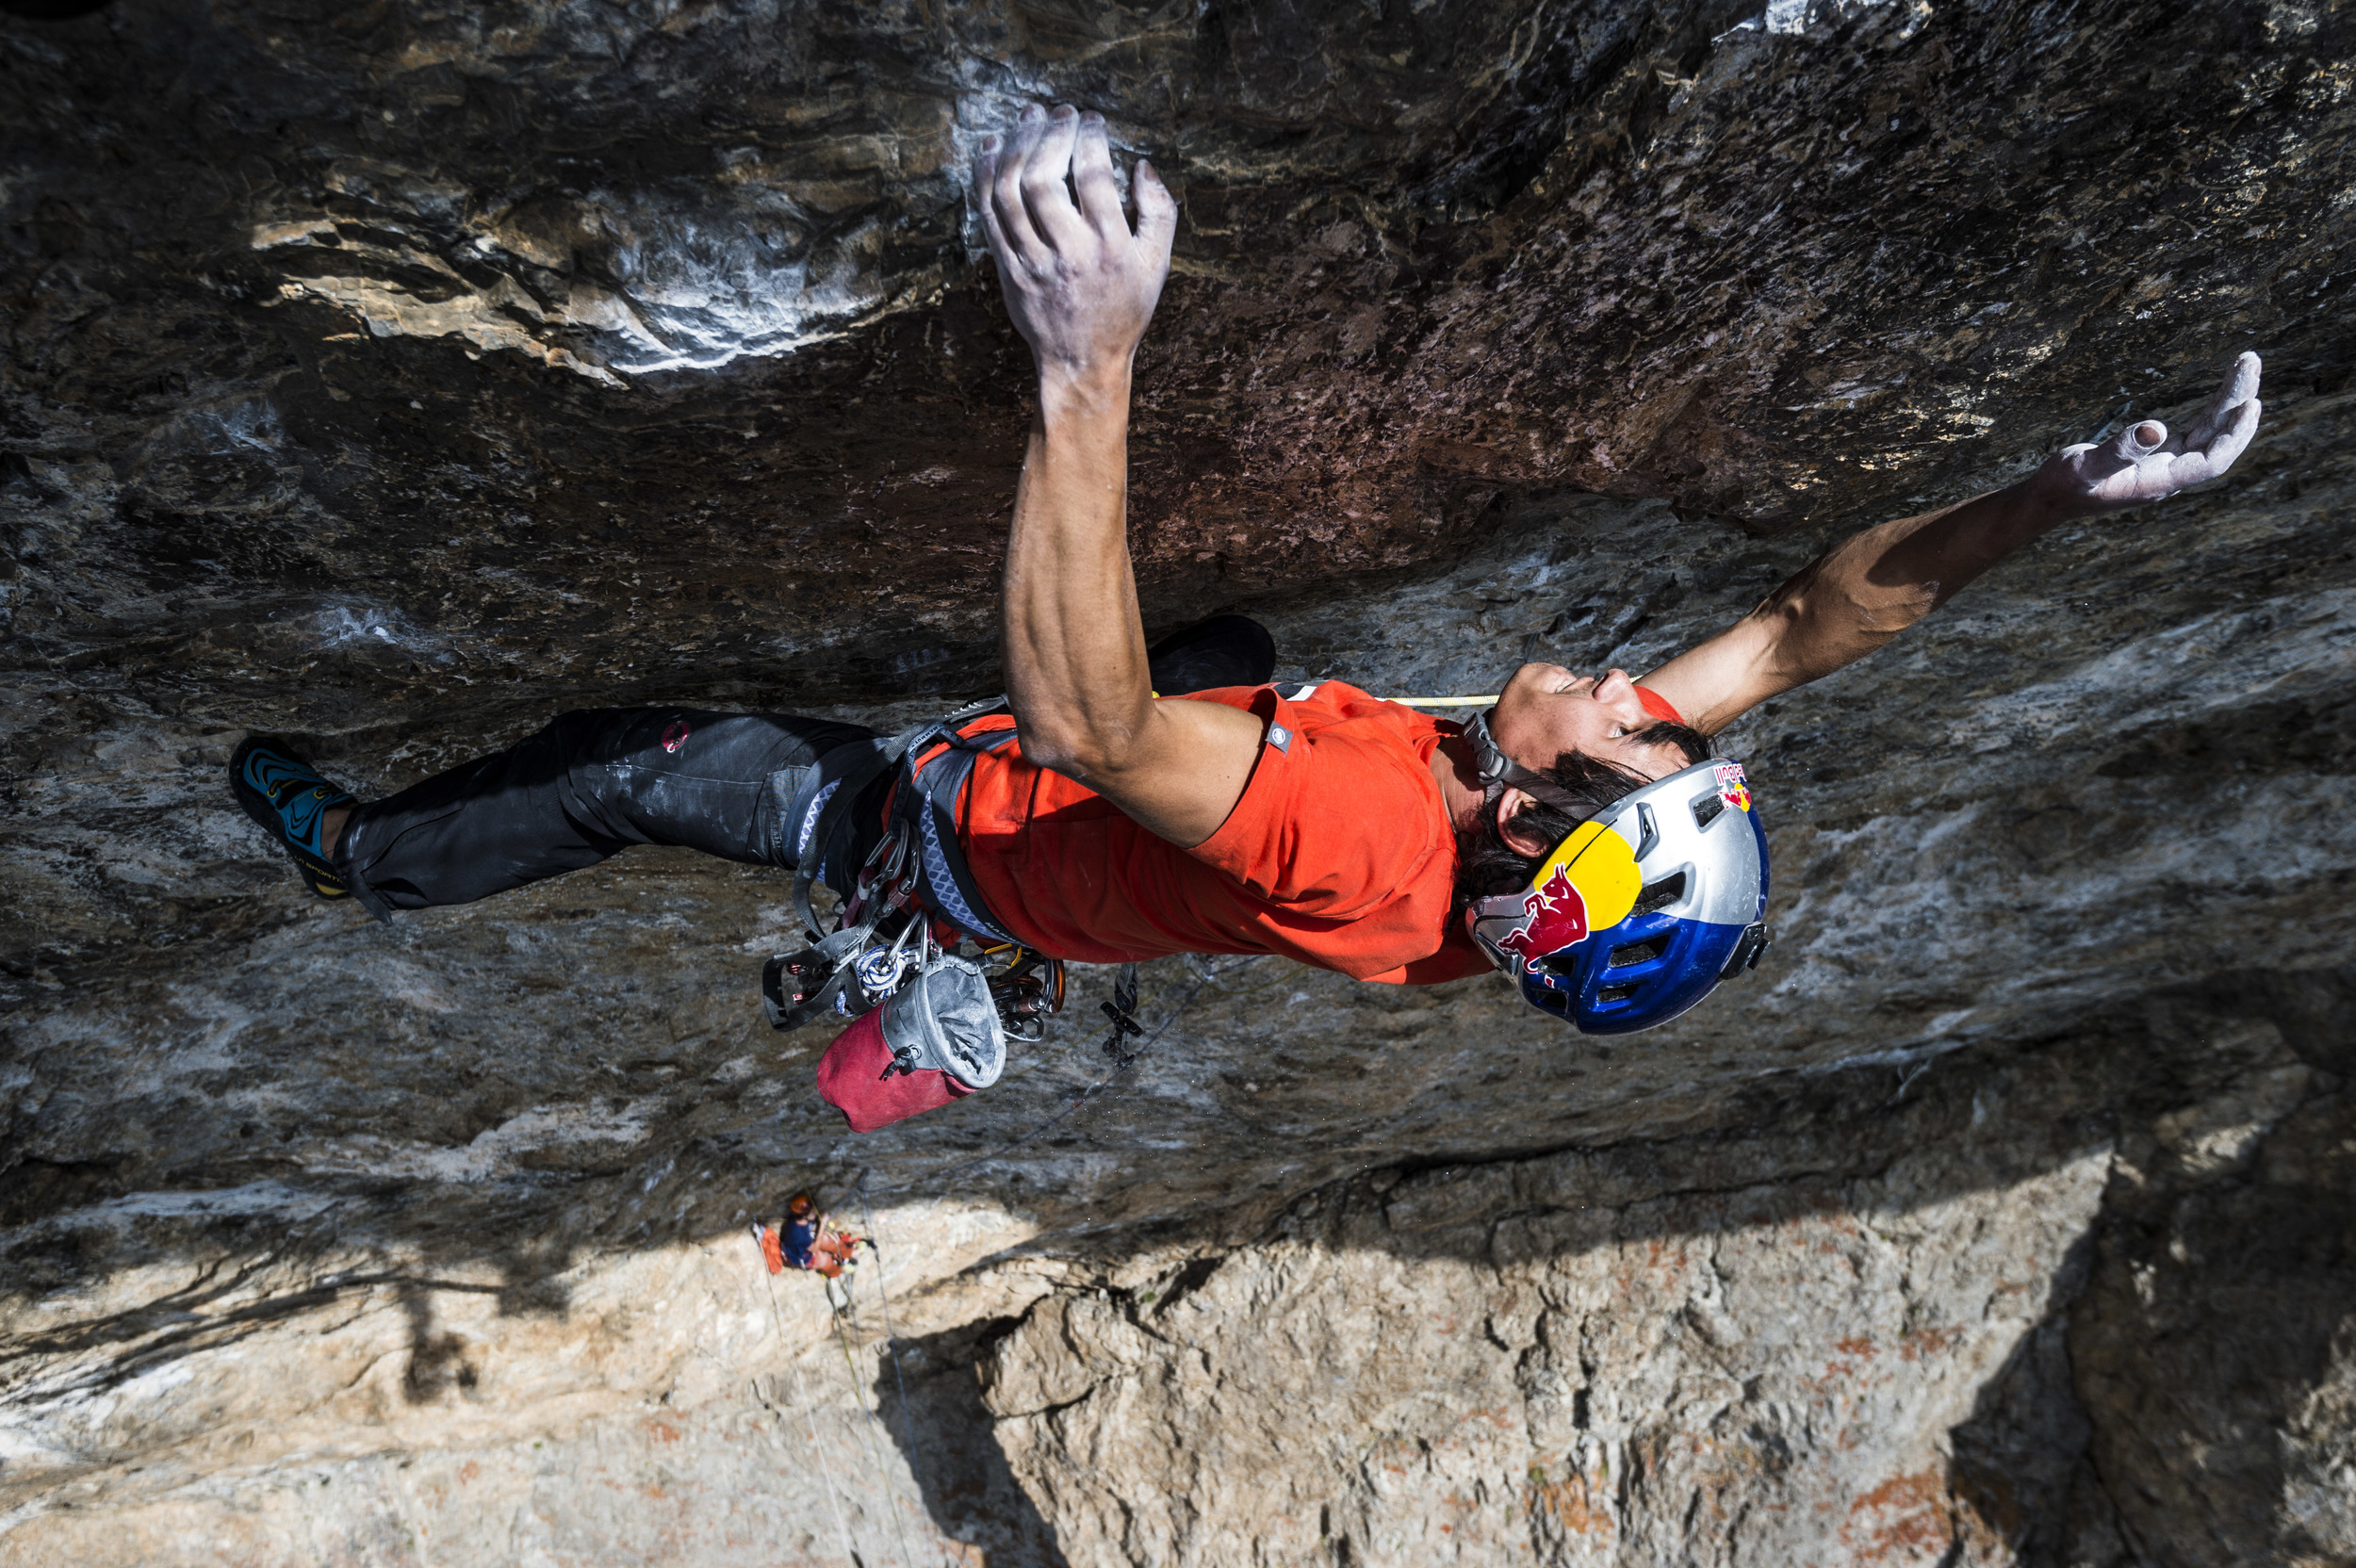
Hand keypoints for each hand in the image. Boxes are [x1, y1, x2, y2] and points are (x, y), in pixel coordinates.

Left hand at [973, 104, 1175, 388]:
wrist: (1082, 361)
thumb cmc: (1125, 308)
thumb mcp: (1158, 264)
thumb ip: (1160, 212)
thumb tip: (1142, 165)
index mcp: (1109, 248)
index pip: (1093, 177)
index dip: (1090, 137)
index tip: (1093, 119)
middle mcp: (1068, 253)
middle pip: (1044, 179)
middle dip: (1050, 134)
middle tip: (1060, 111)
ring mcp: (1032, 262)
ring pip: (1010, 192)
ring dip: (1016, 146)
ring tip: (1029, 118)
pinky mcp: (1007, 269)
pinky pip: (988, 214)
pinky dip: (985, 175)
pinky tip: (993, 146)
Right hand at [2026, 351, 2263, 520]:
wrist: (2049, 499)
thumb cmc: (2063, 486)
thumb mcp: (2084, 468)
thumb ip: (2119, 452)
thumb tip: (2155, 428)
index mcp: (2159, 483)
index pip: (2211, 461)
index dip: (2234, 434)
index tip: (2250, 403)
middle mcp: (2171, 475)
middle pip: (2218, 439)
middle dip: (2238, 402)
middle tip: (2250, 361)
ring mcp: (2168, 465)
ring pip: (2210, 432)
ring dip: (2229, 400)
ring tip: (2245, 362)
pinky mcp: (2160, 456)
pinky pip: (2197, 431)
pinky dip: (2213, 411)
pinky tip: (2226, 392)